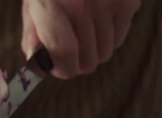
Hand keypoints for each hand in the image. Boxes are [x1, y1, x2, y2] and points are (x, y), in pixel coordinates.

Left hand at [21, 0, 140, 78]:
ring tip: (85, 28)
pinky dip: (110, 34)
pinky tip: (99, 16)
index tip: (60, 66)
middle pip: (88, 59)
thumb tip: (39, 60)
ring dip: (94, 47)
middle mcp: (83, 1)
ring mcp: (108, 1)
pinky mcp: (128, 0)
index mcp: (51, 1)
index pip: (64, 51)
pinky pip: (120, 37)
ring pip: (106, 52)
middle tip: (72, 47)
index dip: (62, 67)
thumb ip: (33, 31)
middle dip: (78, 60)